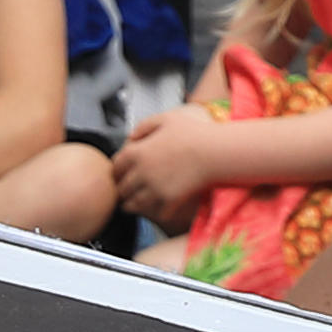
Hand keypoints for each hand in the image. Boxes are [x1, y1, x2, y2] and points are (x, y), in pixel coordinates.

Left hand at [114, 107, 229, 222]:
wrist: (216, 151)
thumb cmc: (195, 133)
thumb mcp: (166, 119)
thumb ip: (143, 126)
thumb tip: (130, 138)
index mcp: (137, 152)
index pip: (115, 168)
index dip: (117, 171)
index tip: (122, 173)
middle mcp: (141, 173)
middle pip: (121, 189)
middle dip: (124, 189)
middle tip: (131, 188)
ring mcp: (153, 189)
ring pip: (132, 205)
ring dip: (134, 203)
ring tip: (141, 200)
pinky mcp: (168, 201)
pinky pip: (154, 213)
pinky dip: (154, 211)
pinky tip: (159, 205)